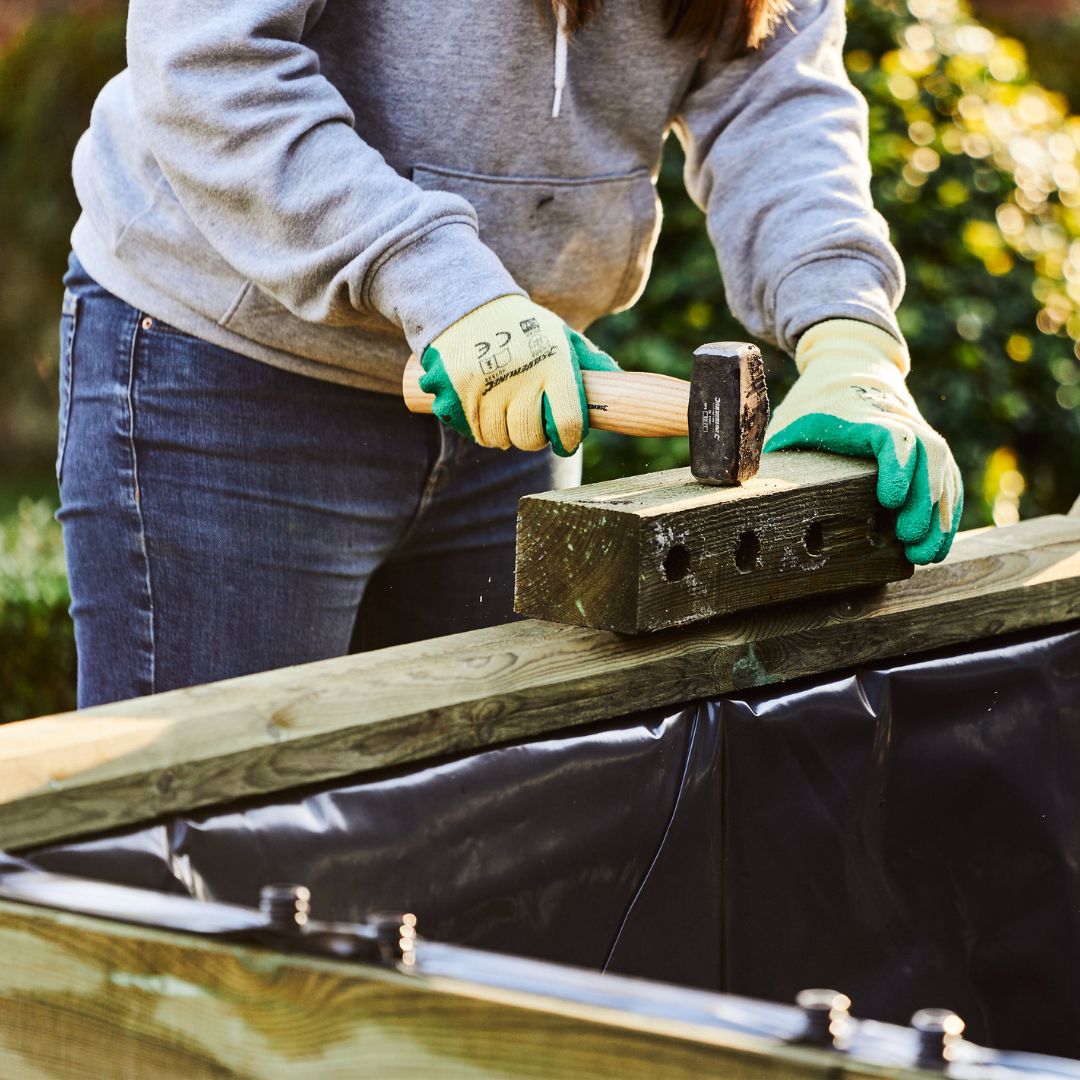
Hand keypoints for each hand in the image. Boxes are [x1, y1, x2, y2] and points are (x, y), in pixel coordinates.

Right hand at [418, 295, 619, 455]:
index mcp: (553, 366)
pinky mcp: (455, 392)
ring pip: (498, 438)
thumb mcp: (561, 336)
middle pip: (529, 438)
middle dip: (533, 436)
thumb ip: (589, 361)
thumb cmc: (524, 327)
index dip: (568, 439)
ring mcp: (484, 387)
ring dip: (503, 432)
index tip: (565, 439)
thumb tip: (619, 379)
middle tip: (530, 419)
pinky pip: (472, 431)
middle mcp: (520, 378)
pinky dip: (479, 427)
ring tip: (505, 409)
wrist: (469, 304)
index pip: (567, 424)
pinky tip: (483, 407)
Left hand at [764, 320, 962, 564]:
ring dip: (938, 513)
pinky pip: (946, 476)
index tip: (890, 499)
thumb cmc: (812, 400)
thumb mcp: (786, 420)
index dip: (897, 466)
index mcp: (860, 415)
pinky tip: (936, 543)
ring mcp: (917, 431)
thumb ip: (771, 451)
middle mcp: (897, 419)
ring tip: (925, 554)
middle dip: (923, 499)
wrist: (850, 362)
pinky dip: (946, 510)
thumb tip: (738, 484)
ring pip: (942, 467)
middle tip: (907, 540)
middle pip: (927, 454)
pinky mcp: (926, 446)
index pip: (892, 436)